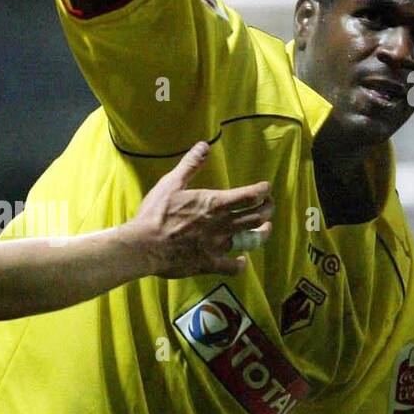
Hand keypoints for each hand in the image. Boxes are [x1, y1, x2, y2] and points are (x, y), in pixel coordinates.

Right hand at [127, 141, 272, 278]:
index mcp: (215, 203)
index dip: (262, 190)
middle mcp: (223, 224)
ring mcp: (218, 246)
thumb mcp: (171, 183)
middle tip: (268, 205)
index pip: (251, 196)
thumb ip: (190, 165)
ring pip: (251, 240)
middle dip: (267, 209)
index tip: (265, 187)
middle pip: (258, 217)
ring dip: (262, 234)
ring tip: (266, 228)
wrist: (144, 246)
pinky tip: (241, 260)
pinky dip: (239, 264)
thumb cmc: (156, 213)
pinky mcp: (209, 263)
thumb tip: (204, 145)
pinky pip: (232, 267)